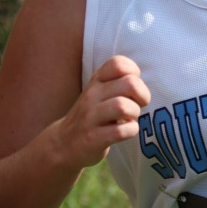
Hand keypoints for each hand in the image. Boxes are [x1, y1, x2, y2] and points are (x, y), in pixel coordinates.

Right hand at [56, 55, 150, 169]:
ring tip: (129, 119)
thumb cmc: (92, 115)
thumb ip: (118, 83)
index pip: (118, 63)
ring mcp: (91, 117)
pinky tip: (125, 132)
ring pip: (123, 106)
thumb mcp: (99, 92)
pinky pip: (122, 131)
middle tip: (138, 105)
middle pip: (129, 83)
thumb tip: (142, 84)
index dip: (134, 73)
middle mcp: (92, 95)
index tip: (132, 88)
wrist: (63, 144)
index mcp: (96, 81)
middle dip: (142, 95)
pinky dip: (131, 131)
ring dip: (134, 113)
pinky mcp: (93, 138)